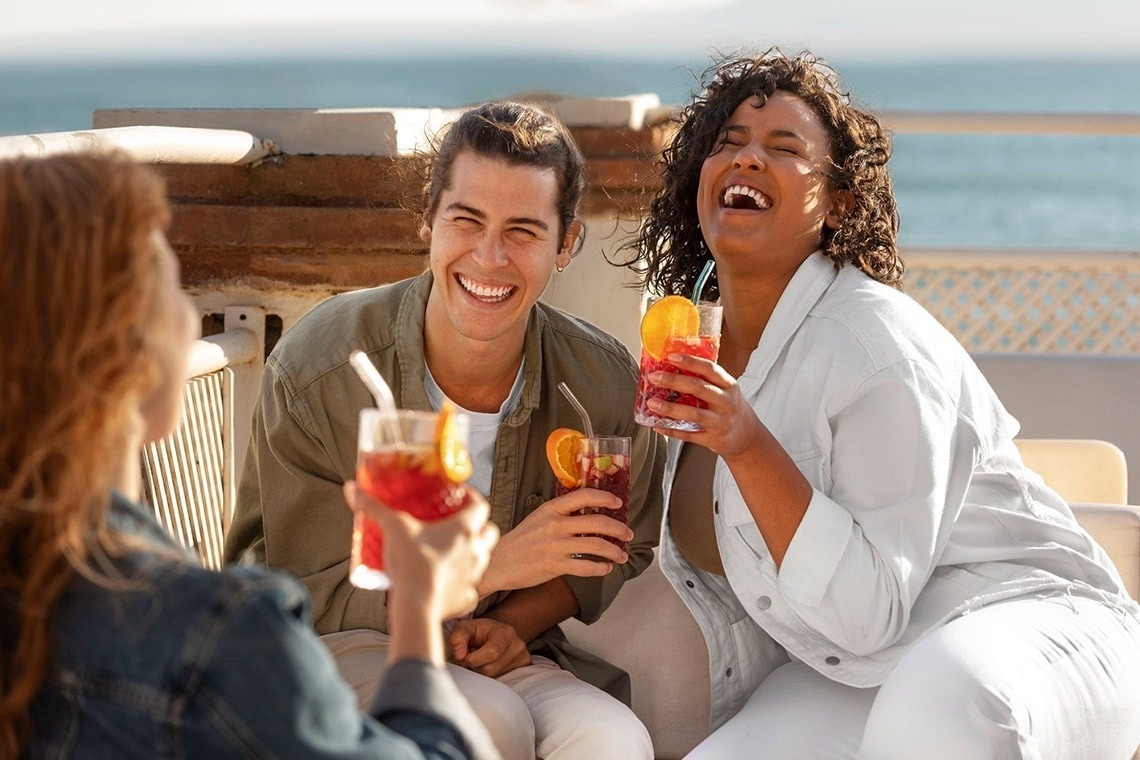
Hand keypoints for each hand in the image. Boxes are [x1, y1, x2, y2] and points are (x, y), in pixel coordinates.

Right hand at [343, 482, 498, 620]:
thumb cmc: (411, 564)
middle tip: (458, 524)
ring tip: (450, 552)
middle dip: (478, 526)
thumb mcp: (392, 528)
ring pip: (483, 558)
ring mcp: (474, 575)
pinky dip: (463, 584)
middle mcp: (476, 550)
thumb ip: (373, 507)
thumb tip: (353, 489)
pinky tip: (448, 582)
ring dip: (472, 553)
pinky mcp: (467, 597)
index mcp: (464, 529)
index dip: (472, 497)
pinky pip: (471, 587)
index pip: (480, 505)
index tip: (458, 495)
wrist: (416, 606)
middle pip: (489, 531)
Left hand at [449, 617, 532, 677]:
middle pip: (491, 669)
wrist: (495, 633)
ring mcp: (523, 659)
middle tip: (474, 656)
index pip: (492, 652)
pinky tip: (491, 664)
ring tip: (482, 659)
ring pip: (494, 677)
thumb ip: (458, 638)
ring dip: (482, 671)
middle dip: (476, 665)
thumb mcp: (465, 628)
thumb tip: (460, 655)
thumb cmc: (479, 631)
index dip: (474, 658)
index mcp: (505, 632)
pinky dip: (492, 676)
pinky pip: (502, 682)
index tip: (465, 655)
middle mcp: (518, 645)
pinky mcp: (524, 669)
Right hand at [477, 488, 632, 595]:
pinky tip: (605, 568)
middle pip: (597, 522)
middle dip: (618, 529)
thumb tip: (587, 512)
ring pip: (596, 546)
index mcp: (551, 509)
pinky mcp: (555, 566)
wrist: (499, 562)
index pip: (584, 496)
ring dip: (614, 551)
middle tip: (628, 534)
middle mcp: (556, 525)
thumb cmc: (520, 540)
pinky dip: (600, 568)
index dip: (605, 498)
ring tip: (621, 555)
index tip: (618, 503)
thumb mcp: (538, 517)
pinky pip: (586, 566)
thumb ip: (561, 513)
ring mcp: (556, 546)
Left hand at [645, 352, 763, 460]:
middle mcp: (726, 402)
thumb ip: (705, 379)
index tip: (671, 356)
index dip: (690, 362)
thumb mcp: (725, 388)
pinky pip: (690, 435)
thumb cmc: (729, 406)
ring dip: (670, 409)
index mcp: (728, 385)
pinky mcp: (713, 439)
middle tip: (654, 377)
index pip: (709, 369)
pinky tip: (658, 425)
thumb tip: (672, 366)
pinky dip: (672, 431)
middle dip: (674, 381)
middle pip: (699, 388)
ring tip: (652, 403)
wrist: (746, 434)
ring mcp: (720, 422)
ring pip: (694, 414)